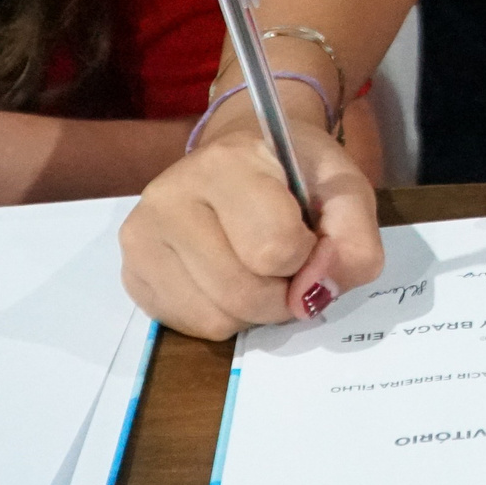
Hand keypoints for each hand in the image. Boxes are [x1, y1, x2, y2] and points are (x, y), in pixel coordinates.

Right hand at [119, 83, 381, 340]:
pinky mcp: (132, 272)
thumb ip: (353, 240)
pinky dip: (222, 316)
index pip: (276, 248)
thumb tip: (316, 294)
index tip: (306, 234)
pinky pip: (189, 327)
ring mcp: (141, 235)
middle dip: (281, 293)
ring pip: (215, 318)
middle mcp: (171, 194)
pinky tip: (226, 278)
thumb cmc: (295, 172)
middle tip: (286, 262)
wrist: (243, 157)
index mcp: (228, 161)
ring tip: (255, 267)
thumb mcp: (344, 189)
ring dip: (252, 310)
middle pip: (243, 292)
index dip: (307, 256)